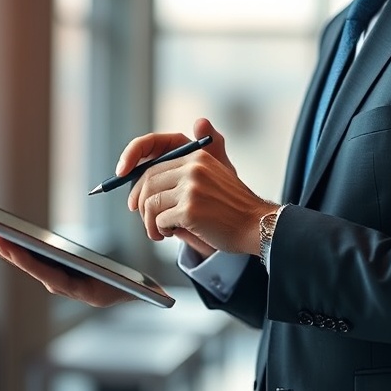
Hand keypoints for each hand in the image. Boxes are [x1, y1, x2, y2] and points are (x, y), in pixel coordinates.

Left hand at [0, 226, 135, 306]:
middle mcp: (62, 285)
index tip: (4, 243)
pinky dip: (9, 244)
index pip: (46, 274)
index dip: (24, 259)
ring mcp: (54, 277)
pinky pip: (27, 256)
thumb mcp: (132, 284)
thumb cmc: (132, 284)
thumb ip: (133, 284)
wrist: (130, 293)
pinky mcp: (50, 268)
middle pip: (28, 266)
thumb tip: (143, 286)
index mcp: (79, 289)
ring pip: (23, 261)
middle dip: (3, 248)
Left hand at [119, 118, 276, 255]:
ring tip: (158, 232)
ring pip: (150, 203)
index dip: (138, 185)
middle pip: (147, 182)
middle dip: (141, 205)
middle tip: (145, 220)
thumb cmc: (232, 208)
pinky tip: (171, 234)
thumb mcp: (211, 179)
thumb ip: (182, 177)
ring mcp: (192, 188)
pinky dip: (160, 230)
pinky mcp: (190, 209)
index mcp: (197, 156)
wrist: (256, 225)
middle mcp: (193, 167)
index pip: (154, 165)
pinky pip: (160, 220)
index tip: (134, 201)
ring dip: (149, 222)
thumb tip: (143, 189)